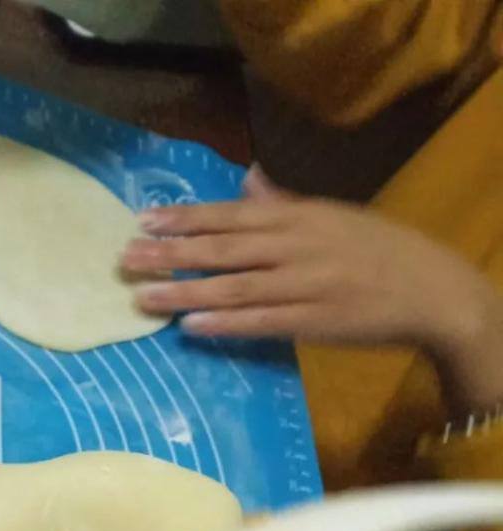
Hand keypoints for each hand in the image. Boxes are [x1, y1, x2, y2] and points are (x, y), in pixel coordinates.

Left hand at [124, 167, 502, 372]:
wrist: (428, 289)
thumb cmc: (375, 251)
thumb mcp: (330, 217)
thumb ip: (284, 203)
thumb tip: (247, 179)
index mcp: (298, 216)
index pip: (230, 214)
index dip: (185, 217)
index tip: (143, 220)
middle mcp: (296, 245)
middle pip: (223, 248)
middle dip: (171, 253)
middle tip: (126, 259)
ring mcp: (304, 284)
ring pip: (234, 286)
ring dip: (186, 292)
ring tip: (143, 297)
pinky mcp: (313, 321)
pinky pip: (261, 321)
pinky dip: (225, 323)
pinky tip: (191, 326)